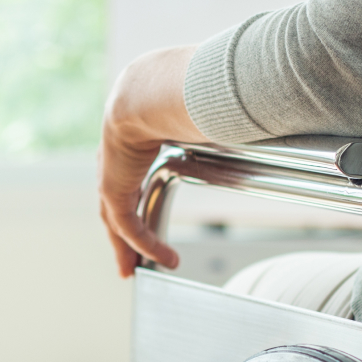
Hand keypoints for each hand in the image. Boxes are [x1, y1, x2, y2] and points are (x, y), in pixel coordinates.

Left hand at [99, 46, 209, 276]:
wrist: (147, 91)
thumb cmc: (177, 91)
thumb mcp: (197, 112)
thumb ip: (215, 120)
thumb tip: (251, 114)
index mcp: (132, 138)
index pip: (130, 174)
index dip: (136, 196)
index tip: (143, 213)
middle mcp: (117, 159)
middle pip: (117, 204)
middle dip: (121, 232)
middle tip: (127, 257)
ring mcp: (111, 176)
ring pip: (116, 222)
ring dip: (127, 248)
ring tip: (134, 270)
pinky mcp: (112, 190)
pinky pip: (130, 227)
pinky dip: (148, 245)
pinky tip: (166, 260)